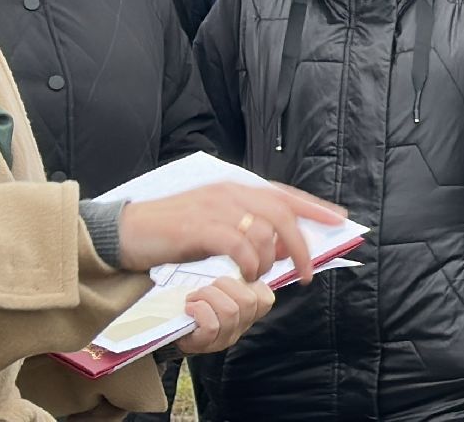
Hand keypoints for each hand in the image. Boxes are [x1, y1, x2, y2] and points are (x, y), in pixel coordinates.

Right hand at [117, 181, 345, 283]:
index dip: (314, 207)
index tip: (339, 220)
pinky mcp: (199, 227)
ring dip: (268, 260)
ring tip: (257, 275)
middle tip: (306, 273)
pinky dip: (249, 263)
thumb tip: (280, 246)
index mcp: (235, 188)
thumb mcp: (214, 226)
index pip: (284, 194)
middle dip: (301, 246)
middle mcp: (229, 192)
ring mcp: (214, 208)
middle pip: (282, 215)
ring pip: (264, 232)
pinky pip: (240, 245)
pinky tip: (245, 275)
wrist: (124, 234)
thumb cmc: (170, 234)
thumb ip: (246, 229)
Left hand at [176, 276, 275, 354]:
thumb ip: (236, 278)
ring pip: (230, 312)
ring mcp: (225, 338)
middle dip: (224, 285)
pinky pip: (211, 326)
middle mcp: (242, 327)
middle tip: (207, 287)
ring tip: (194, 297)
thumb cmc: (199, 303)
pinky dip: (199, 310)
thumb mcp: (221, 289)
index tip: (230, 279)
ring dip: (208, 296)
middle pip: (248, 301)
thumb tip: (246, 251)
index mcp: (250, 312)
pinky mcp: (206, 344)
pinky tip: (190, 307)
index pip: (265, 299)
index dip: (251, 283)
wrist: (173, 327)